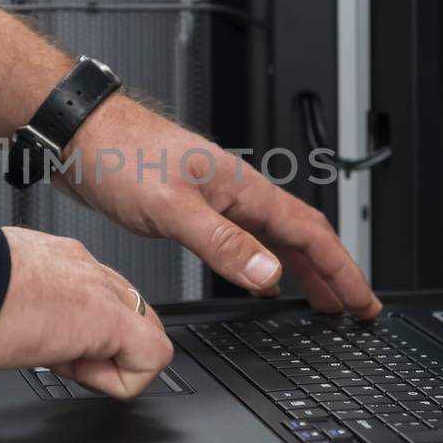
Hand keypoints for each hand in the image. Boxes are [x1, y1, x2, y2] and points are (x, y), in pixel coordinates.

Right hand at [0, 226, 172, 404]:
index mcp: (41, 264)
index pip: (83, 299)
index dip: (68, 340)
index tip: (36, 352)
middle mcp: (75, 267)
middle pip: (123, 311)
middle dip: (98, 349)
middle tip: (54, 362)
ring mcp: (96, 289)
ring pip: (143, 329)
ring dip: (109, 363)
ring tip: (64, 368)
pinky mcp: (108, 317)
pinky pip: (150, 357)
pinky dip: (123, 381)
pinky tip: (79, 377)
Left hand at [62, 97, 381, 317]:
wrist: (79, 134)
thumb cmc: (119, 154)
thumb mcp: (172, 208)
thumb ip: (222, 243)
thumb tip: (269, 274)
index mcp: (242, 188)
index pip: (310, 233)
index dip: (342, 270)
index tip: (363, 300)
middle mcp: (236, 192)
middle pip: (302, 237)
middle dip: (334, 273)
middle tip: (354, 308)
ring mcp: (216, 200)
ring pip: (275, 239)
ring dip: (303, 271)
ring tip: (321, 302)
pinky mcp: (193, 210)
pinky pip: (246, 241)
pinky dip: (265, 264)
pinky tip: (262, 279)